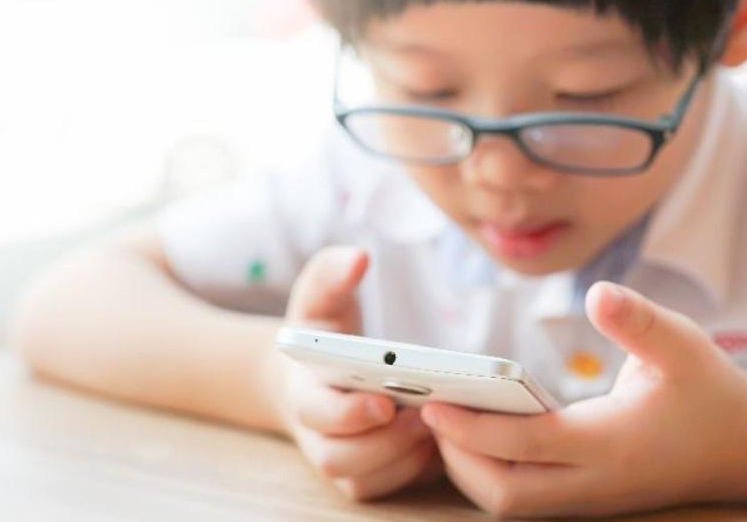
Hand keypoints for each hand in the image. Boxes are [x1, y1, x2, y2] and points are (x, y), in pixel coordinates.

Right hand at [264, 245, 443, 500]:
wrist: (310, 372)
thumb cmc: (321, 330)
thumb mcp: (319, 295)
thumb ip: (331, 274)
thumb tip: (357, 258)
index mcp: (301, 388)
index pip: (315, 413)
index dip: (347, 415)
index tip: (384, 401)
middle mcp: (315, 432)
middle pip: (339, 457)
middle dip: (385, 442)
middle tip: (426, 416)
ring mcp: (339, 459)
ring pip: (366, 480)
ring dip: (404, 459)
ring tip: (441, 429)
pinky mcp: (365, 475)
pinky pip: (389, 488)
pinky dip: (417, 473)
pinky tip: (445, 445)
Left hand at [421, 281, 746, 517]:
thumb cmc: (709, 391)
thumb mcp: (682, 345)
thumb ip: (639, 322)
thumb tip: (600, 294)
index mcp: (611, 444)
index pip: (526, 445)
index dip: (473, 428)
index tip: (434, 402)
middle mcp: (594, 482)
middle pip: (506, 495)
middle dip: (458, 460)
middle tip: (429, 412)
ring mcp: (588, 497)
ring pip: (510, 503)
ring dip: (469, 470)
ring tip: (443, 419)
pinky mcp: (583, 497)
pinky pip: (523, 496)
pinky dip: (490, 472)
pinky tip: (473, 432)